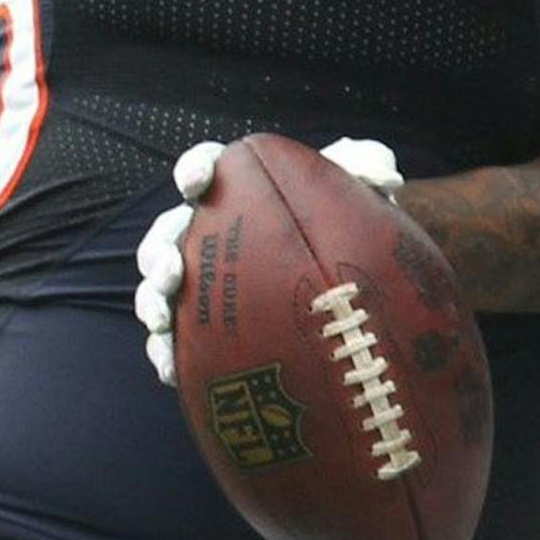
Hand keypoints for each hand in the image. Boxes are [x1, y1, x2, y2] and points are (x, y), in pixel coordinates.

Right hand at [133, 135, 402, 384]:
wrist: (355, 274)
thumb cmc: (349, 222)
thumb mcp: (361, 190)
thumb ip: (368, 167)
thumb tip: (387, 175)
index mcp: (235, 192)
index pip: (205, 170)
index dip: (193, 170)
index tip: (197, 182)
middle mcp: (208, 234)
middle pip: (166, 237)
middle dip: (160, 253)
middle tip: (173, 272)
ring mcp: (203, 283)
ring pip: (159, 290)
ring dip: (152, 304)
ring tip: (162, 323)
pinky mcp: (205, 327)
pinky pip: (175, 342)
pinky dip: (166, 354)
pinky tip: (173, 372)